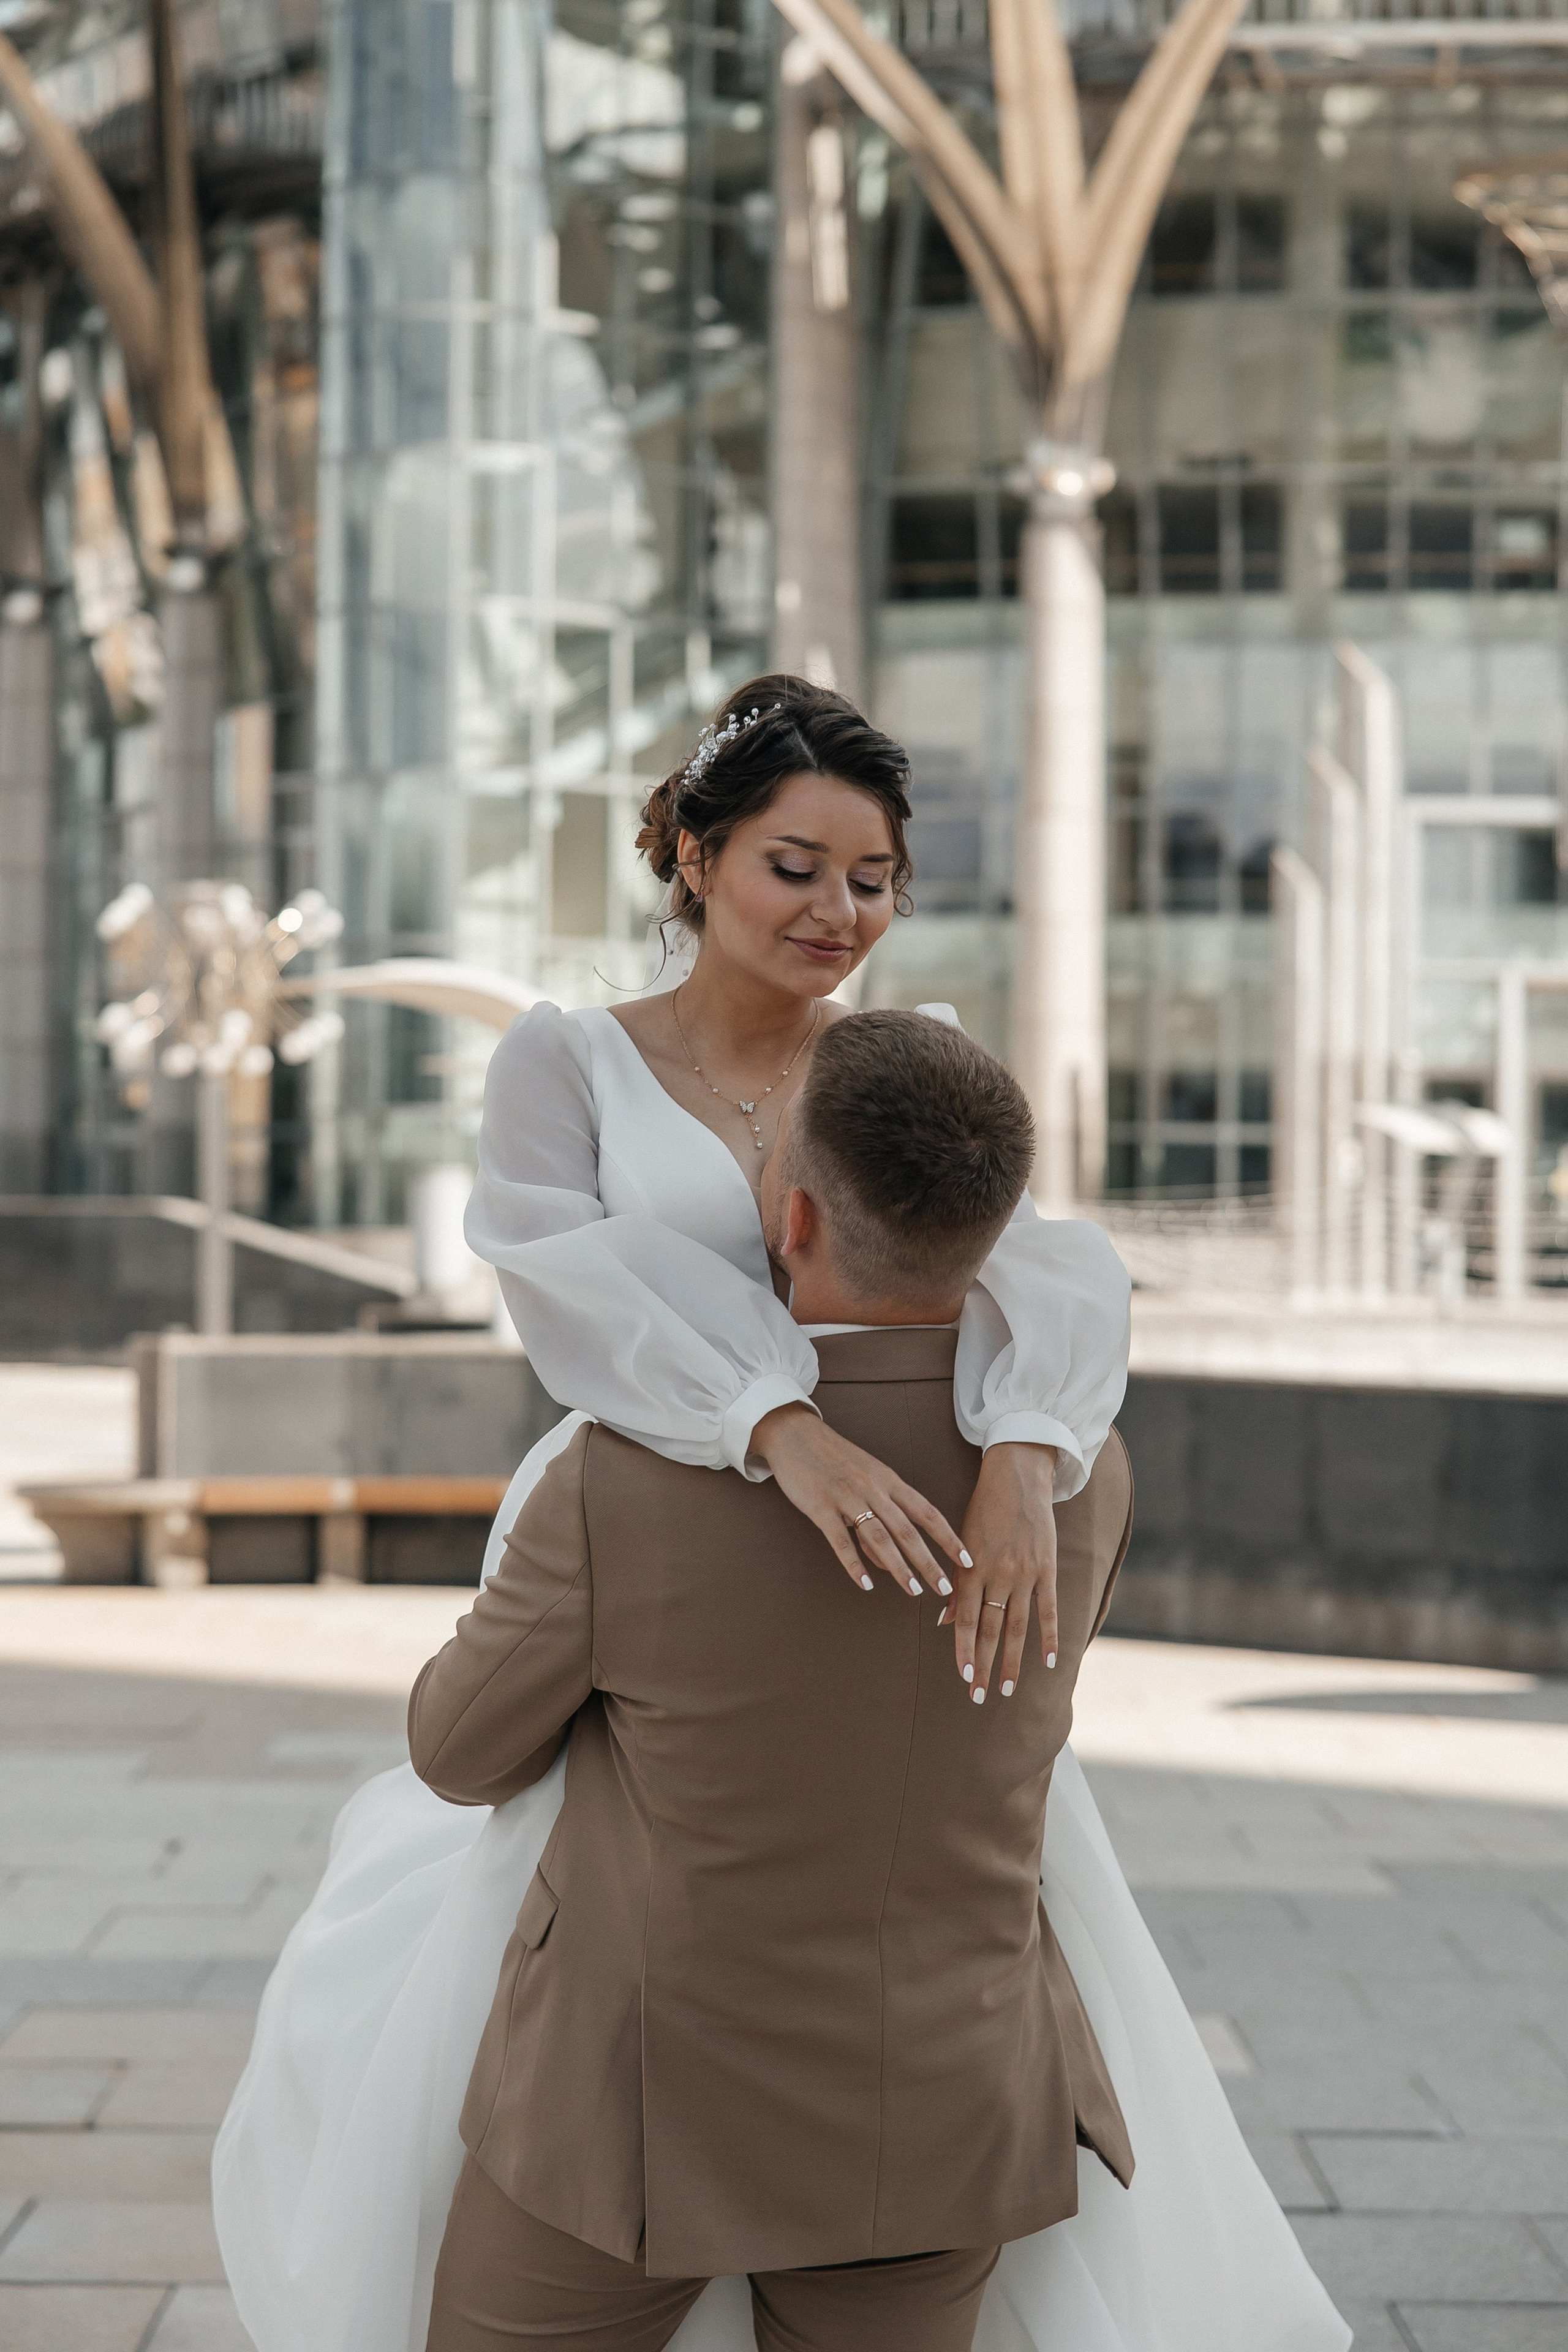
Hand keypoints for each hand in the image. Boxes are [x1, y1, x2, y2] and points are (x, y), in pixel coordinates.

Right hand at [751, 1403, 969, 1598]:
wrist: (796, 1435)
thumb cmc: (835, 1459)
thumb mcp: (866, 1478)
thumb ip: (881, 1515)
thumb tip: (890, 1559)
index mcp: (888, 1480)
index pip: (927, 1512)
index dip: (948, 1538)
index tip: (965, 1560)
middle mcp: (873, 1488)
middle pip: (907, 1530)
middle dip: (928, 1561)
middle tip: (944, 1589)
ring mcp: (847, 1497)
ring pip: (879, 1537)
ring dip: (899, 1567)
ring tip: (913, 1591)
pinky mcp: (821, 1507)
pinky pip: (840, 1541)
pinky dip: (854, 1564)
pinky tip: (865, 1584)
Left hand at [938, 1443, 1057, 1702]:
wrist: (1017, 1477)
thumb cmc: (983, 1510)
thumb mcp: (961, 1542)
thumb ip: (955, 1583)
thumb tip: (943, 1620)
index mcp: (971, 1568)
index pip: (965, 1619)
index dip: (963, 1650)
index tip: (963, 1677)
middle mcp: (997, 1574)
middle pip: (989, 1629)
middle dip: (983, 1665)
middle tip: (979, 1696)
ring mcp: (1024, 1573)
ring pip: (1017, 1626)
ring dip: (1011, 1660)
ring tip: (1006, 1689)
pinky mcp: (1046, 1569)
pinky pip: (1048, 1609)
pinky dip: (1049, 1637)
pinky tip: (1049, 1663)